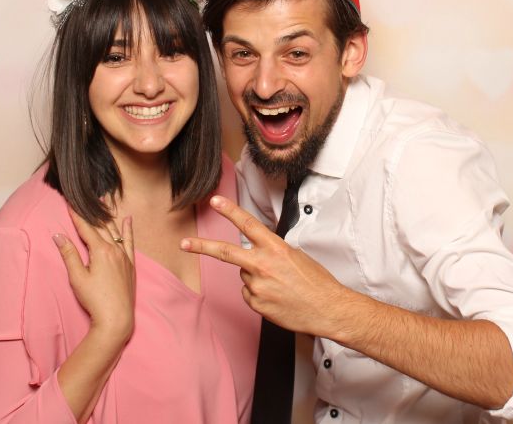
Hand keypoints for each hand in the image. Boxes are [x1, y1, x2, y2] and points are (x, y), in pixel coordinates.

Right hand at [54, 210, 135, 341]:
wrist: (116, 318)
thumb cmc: (95, 299)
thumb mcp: (77, 277)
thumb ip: (69, 254)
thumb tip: (58, 235)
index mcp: (101, 251)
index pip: (86, 228)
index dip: (77, 215)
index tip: (70, 203)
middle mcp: (115, 250)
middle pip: (100, 227)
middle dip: (91, 212)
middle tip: (84, 199)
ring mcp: (124, 256)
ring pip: (115, 231)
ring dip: (108, 216)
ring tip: (103, 201)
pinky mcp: (130, 264)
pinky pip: (130, 241)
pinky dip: (128, 229)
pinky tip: (128, 220)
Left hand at [180, 196, 350, 336]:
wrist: (328, 309)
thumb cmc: (317, 282)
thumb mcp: (297, 256)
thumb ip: (273, 252)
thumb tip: (257, 255)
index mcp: (276, 249)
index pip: (248, 224)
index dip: (229, 211)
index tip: (215, 202)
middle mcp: (263, 265)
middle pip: (226, 252)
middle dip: (201, 247)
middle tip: (184, 243)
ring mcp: (258, 287)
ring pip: (244, 276)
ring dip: (256, 278)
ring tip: (280, 286)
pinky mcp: (257, 304)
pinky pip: (249, 294)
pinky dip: (259, 295)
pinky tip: (277, 298)